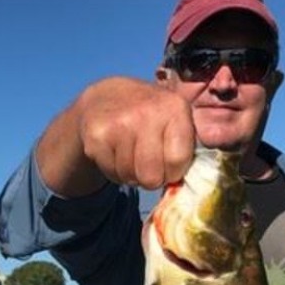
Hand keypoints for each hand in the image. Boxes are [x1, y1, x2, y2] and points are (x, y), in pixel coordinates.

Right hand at [74, 76, 195, 188]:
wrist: (105, 98)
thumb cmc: (148, 116)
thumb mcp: (174, 119)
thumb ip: (186, 147)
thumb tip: (187, 186)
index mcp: (175, 108)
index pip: (178, 162)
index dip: (173, 170)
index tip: (167, 162)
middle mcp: (147, 112)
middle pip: (151, 176)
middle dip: (150, 177)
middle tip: (146, 161)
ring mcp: (119, 123)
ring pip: (130, 177)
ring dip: (130, 174)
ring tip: (129, 153)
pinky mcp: (97, 135)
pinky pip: (111, 173)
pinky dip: (113, 170)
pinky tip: (114, 151)